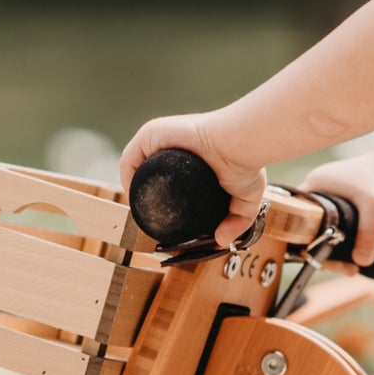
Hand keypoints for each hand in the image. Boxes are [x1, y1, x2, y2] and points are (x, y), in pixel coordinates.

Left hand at [119, 112, 266, 245]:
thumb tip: (222, 241)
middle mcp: (172, 146)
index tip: (162, 219)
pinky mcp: (151, 133)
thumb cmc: (245, 163)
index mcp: (189, 158)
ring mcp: (161, 138)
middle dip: (146, 197)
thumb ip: (238, 221)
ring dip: (134, 189)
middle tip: (151, 218)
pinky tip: (134, 196)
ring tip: (142, 211)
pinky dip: (127, 177)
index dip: (159, 200)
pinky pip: (130, 159)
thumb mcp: (246, 198)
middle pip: (149, 175)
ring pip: (137, 167)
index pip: (165, 180)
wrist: (240, 144)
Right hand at [299, 149, 373, 266]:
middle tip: (344, 267)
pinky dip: (342, 246)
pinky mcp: (343, 207)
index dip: (302, 241)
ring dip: (334, 252)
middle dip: (322, 252)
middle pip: (307, 230)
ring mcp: (330, 199)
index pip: (295, 218)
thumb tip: (361, 261)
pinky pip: (335, 231)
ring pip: (322, 233)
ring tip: (353, 267)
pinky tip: (355, 259)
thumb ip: (369, 233)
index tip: (320, 258)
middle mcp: (318, 191)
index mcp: (315, 185)